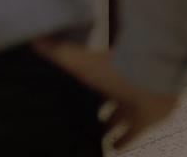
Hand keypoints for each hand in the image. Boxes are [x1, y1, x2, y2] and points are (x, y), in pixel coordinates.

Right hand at [32, 38, 178, 149]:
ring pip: (118, 120)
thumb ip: (60, 53)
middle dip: (95, 113)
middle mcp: (119, 89)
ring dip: (108, 130)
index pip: (90, 84)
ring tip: (95, 140)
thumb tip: (35, 40)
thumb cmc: (116, 68)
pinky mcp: (144, 120)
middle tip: (81, 124)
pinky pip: (131, 134)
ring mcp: (133, 105)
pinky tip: (113, 149)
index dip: (81, 93)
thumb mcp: (82, 61)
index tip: (69, 99)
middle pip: (105, 104)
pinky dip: (123, 142)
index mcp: (105, 75)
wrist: (152, 77)